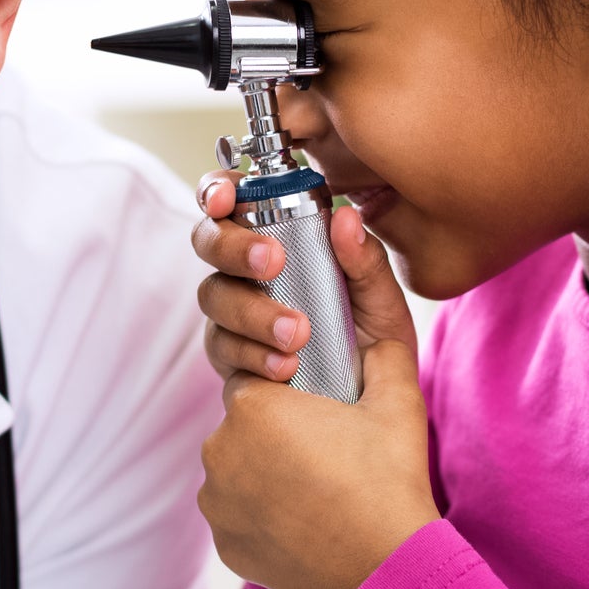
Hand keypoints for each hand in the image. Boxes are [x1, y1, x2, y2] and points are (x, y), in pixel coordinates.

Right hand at [191, 171, 419, 380]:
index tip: (226, 198)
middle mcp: (243, 269)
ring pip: (214, 296)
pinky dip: (254, 355)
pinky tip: (284, 367)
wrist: (370, 398)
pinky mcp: (229, 356)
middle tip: (272, 262)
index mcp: (274, 235)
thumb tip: (346, 218)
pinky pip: (224, 348)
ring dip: (252, 311)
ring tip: (296, 334)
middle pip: (208, 240)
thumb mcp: (380, 297)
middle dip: (234, 247)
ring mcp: (231, 312)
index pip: (230, 199)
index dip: (216, 190)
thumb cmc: (371, 334)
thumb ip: (365, 259)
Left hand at [191, 173, 439, 588]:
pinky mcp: (222, 538)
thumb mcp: (395, 376)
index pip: (260, 366)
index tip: (326, 402)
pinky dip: (263, 506)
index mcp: (257, 400)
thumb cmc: (395, 474)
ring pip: (238, 459)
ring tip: (323, 483)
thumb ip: (369, 289)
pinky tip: (305, 514)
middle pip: (249, 412)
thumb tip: (343, 220)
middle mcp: (221, 445)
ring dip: (271, 462)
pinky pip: (235, 506)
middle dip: (284, 422)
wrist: (389, 574)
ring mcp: (216, 496)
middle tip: (331, 448)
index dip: (294, 378)